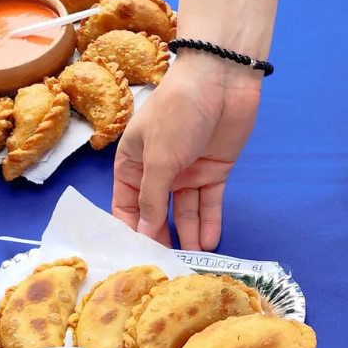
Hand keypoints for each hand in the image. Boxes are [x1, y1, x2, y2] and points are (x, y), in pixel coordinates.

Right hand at [112, 53, 261, 249]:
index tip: (135, 258)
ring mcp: (187, 171)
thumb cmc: (178, 111)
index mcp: (132, 161)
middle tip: (167, 267)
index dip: (129, 229)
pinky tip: (208, 244)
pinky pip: (209, 203)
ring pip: (184, 211)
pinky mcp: (214, 171)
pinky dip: (209, 222)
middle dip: (161, 237)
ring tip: (191, 263)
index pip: (125, 204)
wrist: (221, 80)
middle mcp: (158, 169)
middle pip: (156, 212)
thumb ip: (151, 197)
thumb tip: (141, 232)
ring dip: (187, 235)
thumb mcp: (158, 157)